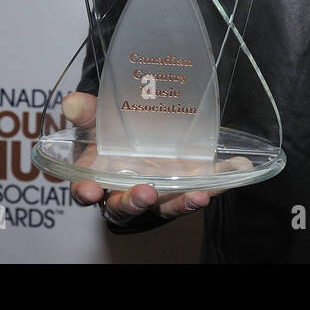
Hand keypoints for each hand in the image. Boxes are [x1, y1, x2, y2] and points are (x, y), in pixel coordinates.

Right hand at [62, 91, 213, 223]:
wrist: (145, 130)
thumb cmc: (115, 133)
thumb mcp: (100, 119)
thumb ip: (89, 112)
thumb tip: (72, 102)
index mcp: (99, 177)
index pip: (86, 192)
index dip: (86, 193)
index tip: (91, 191)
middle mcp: (127, 191)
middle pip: (126, 207)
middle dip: (135, 202)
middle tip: (145, 193)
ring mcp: (159, 192)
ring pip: (166, 206)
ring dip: (181, 203)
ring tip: (197, 196)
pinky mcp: (187, 186)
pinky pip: (203, 189)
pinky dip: (219, 182)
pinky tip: (238, 170)